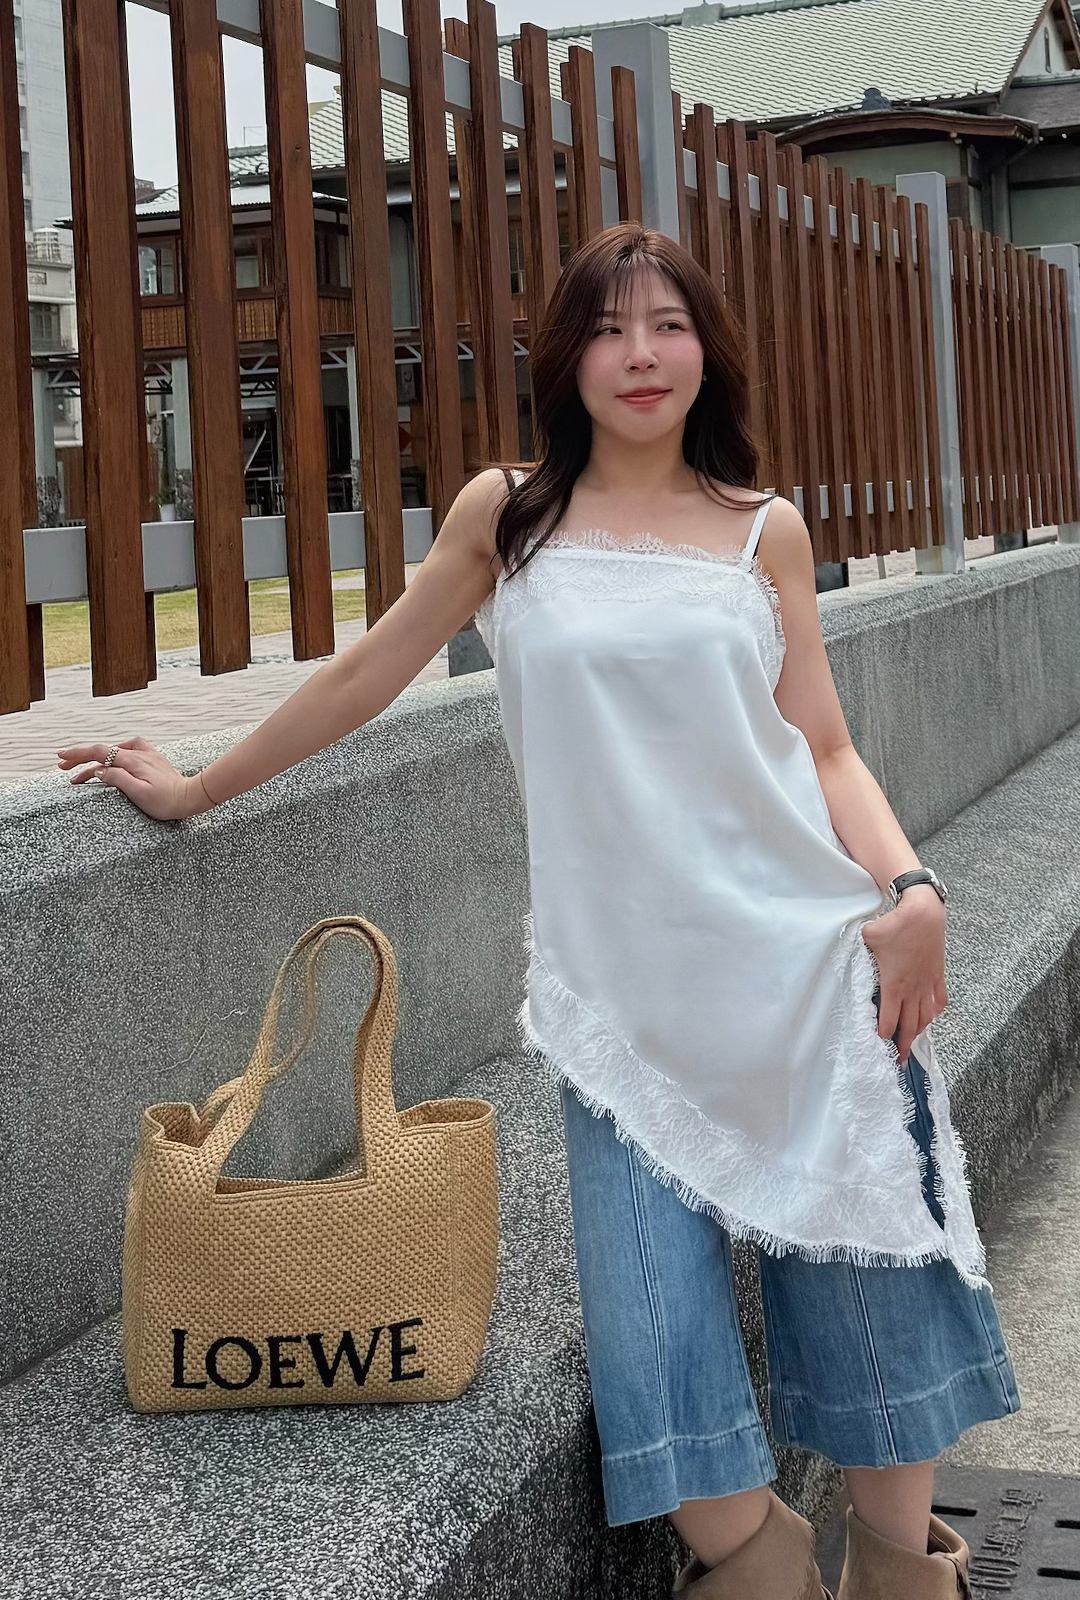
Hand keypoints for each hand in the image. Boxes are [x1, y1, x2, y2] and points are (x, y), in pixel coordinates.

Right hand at [56, 736, 213, 821]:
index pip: (98, 752)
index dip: (77, 754)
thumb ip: (117, 778)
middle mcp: (138, 753)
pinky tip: (114, 757)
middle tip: (63, 766)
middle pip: (103, 751)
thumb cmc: (165, 801)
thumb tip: (98, 769)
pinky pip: (130, 750)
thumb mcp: (138, 793)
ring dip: (97, 758)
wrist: (190, 797)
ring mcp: (146, 755)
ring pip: (114, 751)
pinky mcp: (153, 759)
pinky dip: (116, 753)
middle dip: (81, 758)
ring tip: (84, 771)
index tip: (61, 758)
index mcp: (132, 760)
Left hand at [860, 884, 946, 1066]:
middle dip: (904, 1046)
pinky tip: (930, 1019)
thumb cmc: (894, 924)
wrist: (924, 912)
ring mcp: (927, 983)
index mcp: (893, 985)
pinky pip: (939, 1000)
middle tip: (900, 1062)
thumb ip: (855, 952)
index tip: (881, 1049)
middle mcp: (912, 989)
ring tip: (913, 1045)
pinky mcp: (938, 974)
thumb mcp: (866, 937)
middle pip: (910, 1025)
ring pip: (925, 1016)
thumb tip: (842, 953)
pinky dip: (934, 1013)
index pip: (888, 1020)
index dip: (885, 1037)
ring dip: (919, 1033)